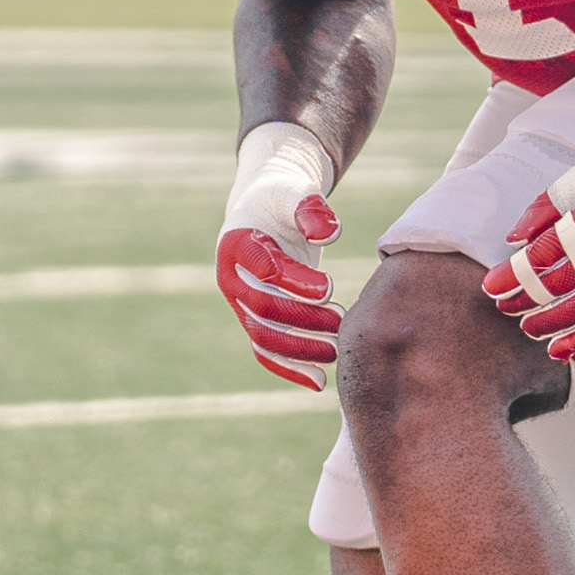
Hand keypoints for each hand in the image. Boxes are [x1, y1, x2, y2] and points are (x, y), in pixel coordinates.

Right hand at [216, 123, 342, 389]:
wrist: (267, 207)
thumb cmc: (285, 197)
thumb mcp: (296, 192)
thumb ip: (311, 208)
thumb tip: (329, 234)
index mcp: (237, 245)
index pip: (264, 269)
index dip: (294, 280)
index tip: (329, 287)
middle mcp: (232, 279)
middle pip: (263, 310)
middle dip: (303, 320)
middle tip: (342, 321)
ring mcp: (241, 303)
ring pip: (264, 338)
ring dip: (300, 350)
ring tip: (338, 352)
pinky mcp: (256, 318)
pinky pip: (267, 351)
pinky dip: (290, 368)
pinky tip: (320, 382)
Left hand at [483, 146, 574, 360]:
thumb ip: (549, 203)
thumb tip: (513, 240)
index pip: (550, 248)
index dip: (516, 272)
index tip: (491, 287)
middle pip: (568, 280)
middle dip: (529, 300)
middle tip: (505, 310)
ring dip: (559, 324)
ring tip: (532, 332)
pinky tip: (571, 351)